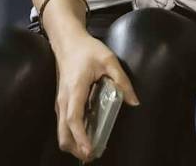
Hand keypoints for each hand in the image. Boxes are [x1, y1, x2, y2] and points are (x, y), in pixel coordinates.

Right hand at [51, 32, 139, 161]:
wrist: (67, 42)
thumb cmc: (87, 50)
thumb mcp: (109, 60)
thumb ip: (122, 80)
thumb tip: (135, 101)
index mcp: (75, 90)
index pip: (74, 119)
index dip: (81, 136)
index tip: (89, 149)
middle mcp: (64, 100)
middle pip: (63, 132)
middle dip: (75, 148)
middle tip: (92, 156)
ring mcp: (60, 102)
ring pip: (61, 130)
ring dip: (72, 143)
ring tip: (90, 151)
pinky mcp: (61, 102)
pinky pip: (63, 124)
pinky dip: (71, 135)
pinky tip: (84, 137)